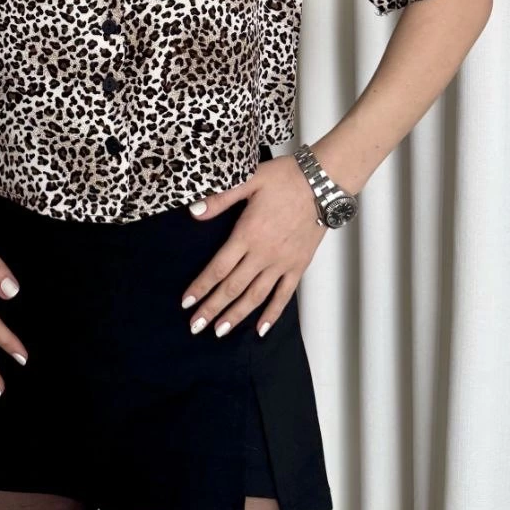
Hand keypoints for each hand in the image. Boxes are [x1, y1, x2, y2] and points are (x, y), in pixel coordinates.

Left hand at [181, 155, 326, 337]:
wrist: (323, 183)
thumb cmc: (285, 178)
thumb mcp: (249, 179)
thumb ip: (221, 198)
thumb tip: (194, 212)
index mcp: (247, 234)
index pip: (218, 268)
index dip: (201, 287)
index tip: (186, 302)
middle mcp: (263, 254)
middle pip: (233, 288)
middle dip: (212, 308)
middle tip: (195, 326)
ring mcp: (282, 263)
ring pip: (255, 296)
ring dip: (236, 315)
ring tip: (220, 332)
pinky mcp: (298, 266)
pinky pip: (284, 295)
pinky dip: (272, 314)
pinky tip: (261, 329)